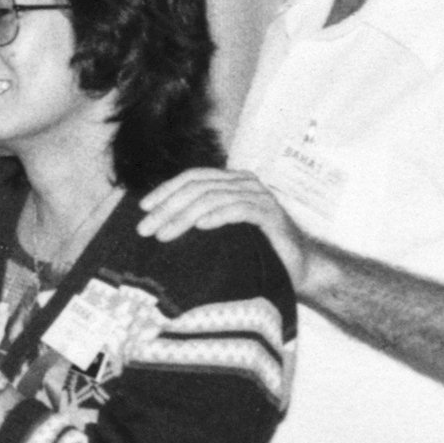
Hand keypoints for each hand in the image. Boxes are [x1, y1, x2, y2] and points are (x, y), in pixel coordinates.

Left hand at [137, 168, 309, 287]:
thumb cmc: (258, 249)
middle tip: (145, 228)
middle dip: (167, 207)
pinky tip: (200, 227)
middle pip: (198, 187)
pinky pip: (239, 210)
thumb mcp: (224, 232)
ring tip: (164, 234)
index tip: (143, 208)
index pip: (192, 177)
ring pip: (213, 198)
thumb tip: (159, 226)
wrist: (300, 265)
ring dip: (183, 216)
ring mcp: (259, 197)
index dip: (165, 189)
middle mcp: (245, 184)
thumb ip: (200, 220)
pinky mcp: (271, 215)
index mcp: (231, 182)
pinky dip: (217, 216)